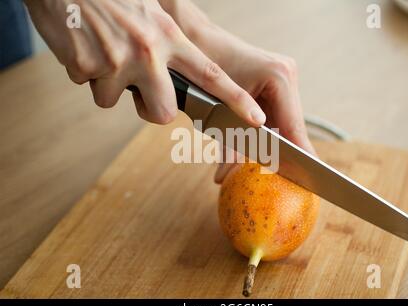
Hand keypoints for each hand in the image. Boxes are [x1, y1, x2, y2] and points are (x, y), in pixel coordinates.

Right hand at [25, 0, 265, 125]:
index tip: (256, 120)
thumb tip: (174, 77)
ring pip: (117, 101)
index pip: (211, 75)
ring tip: (101, 51)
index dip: (236, 100)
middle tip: (136, 89)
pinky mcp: (89, 66)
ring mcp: (119, 60)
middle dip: (149, 108)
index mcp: (170, 37)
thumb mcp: (150, 14)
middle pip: (162, 112)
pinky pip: (90, 89)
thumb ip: (167, 47)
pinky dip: (84, 75)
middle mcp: (150, 51)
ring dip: (108, 86)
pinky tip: (83, 48)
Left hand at [157, 0, 314, 182]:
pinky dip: (269, 130)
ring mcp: (284, 75)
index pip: (294, 126)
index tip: (309, 176)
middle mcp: (287, 73)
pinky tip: (265, 144)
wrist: (195, 39)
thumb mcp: (216, 111)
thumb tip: (225, 176)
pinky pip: (277, 112)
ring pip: (285, 121)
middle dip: (285, 151)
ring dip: (277, 141)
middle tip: (288, 176)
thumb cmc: (203, 69)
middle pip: (292, 125)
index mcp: (279, 77)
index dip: (301, 154)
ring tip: (277, 164)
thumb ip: (227, 145)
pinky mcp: (276, 79)